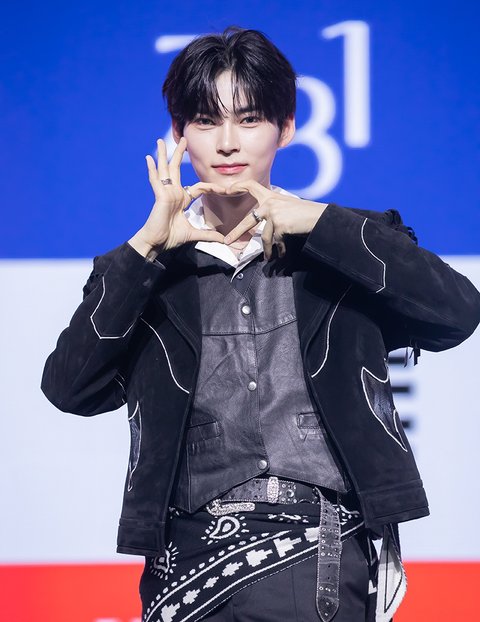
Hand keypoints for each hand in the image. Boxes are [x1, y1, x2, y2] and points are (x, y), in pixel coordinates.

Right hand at [129, 138, 225, 257]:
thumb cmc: (171, 237)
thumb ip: (209, 235)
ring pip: (165, 169)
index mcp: (181, 200)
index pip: (198, 187)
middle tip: (184, 140)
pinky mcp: (159, 196)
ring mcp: (165, 193)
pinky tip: (149, 158)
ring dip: (163, 155)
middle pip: (176, 169)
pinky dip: (152, 169)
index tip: (223, 189)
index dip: (211, 187)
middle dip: (179, 154)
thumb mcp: (194, 234)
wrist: (157, 242)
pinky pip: (155, 180)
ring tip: (161, 141)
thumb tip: (223, 240)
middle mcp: (173, 193)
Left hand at [223, 180, 327, 259]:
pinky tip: (283, 253)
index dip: (238, 186)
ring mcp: (274, 214)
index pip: (251, 185)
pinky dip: (279, 249)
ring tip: (267, 258)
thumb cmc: (304, 214)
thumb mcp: (287, 206)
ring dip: (267, 250)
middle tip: (227, 241)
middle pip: (248, 220)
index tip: (227, 189)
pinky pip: (276, 241)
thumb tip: (264, 220)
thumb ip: (274, 210)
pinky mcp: (279, 225)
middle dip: (236, 232)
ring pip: (264, 237)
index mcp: (271, 196)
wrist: (318, 217)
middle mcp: (270, 203)